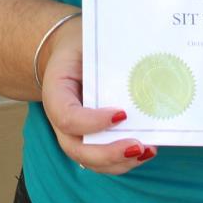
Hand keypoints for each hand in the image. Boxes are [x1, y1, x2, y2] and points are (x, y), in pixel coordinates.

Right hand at [38, 15, 156, 173]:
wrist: (68, 53)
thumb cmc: (80, 45)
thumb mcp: (86, 40)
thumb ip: (104, 53)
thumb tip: (140, 62)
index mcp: (55, 92)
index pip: (67, 117)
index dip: (92, 122)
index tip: (121, 115)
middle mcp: (59, 119)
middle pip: (76, 148)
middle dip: (107, 153)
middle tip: (137, 145)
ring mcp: (72, 133)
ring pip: (90, 160)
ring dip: (119, 162)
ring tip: (146, 150)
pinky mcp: (88, 139)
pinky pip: (102, 158)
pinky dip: (123, 160)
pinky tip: (145, 151)